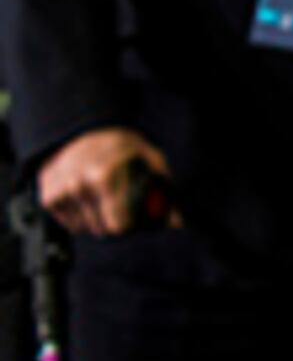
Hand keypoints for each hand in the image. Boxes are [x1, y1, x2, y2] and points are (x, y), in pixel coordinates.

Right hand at [36, 128, 172, 237]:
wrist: (86, 130)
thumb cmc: (124, 146)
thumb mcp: (151, 161)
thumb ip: (165, 192)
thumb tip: (178, 223)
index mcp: (104, 176)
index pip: (118, 226)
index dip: (131, 226)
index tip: (135, 218)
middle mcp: (77, 184)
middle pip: (101, 230)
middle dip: (114, 223)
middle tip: (121, 207)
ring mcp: (59, 190)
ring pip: (83, 229)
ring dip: (95, 221)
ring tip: (103, 199)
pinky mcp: (47, 196)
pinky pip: (67, 224)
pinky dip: (79, 217)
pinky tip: (87, 200)